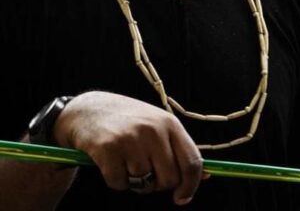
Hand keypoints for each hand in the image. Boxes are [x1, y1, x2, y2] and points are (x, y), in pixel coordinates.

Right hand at [52, 91, 202, 204]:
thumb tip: (203, 176)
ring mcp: (131, 138)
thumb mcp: (158, 126)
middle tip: (146, 174)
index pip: (192, 161)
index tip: (183, 197)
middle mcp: (154, 130)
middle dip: (157, 185)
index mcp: (171, 124)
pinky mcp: (108, 148)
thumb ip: (178, 149)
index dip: (191, 185)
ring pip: (142, 182)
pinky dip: (115, 181)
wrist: (88, 109)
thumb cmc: (128, 121)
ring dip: (133, 181)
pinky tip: (110, 163)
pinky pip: (119, 183)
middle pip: (169, 178)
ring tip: (125, 161)